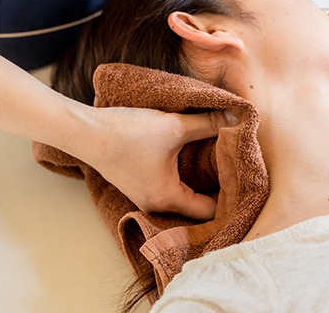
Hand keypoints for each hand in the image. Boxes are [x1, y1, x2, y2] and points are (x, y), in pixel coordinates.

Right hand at [69, 106, 228, 219]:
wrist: (87, 131)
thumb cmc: (127, 133)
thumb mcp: (172, 126)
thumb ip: (207, 123)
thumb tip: (234, 117)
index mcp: (168, 198)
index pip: (211, 210)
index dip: (229, 194)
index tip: (242, 176)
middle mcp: (157, 205)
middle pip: (197, 205)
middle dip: (215, 187)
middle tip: (233, 167)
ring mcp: (144, 197)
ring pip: (182, 195)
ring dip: (197, 180)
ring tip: (215, 160)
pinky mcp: (137, 185)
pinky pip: (168, 188)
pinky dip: (181, 177)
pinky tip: (189, 157)